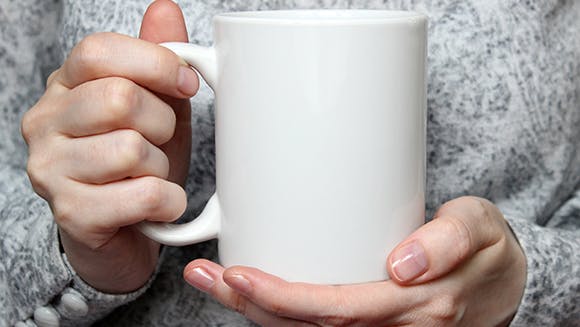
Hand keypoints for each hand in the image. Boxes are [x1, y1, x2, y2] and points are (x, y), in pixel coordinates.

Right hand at [21, 0, 194, 292]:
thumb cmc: (138, 164)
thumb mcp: (154, 106)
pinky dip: (169, 200)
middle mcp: (45, 123)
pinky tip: (160, 204)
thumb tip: (166, 9)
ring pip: (132, 148)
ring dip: (163, 166)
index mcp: (64, 87)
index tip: (186, 84)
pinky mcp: (71, 213)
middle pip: (120, 98)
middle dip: (162, 122)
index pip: (99, 52)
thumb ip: (157, 60)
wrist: (122, 232)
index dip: (155, 63)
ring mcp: (50, 169)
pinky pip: (144, 194)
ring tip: (152, 174)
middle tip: (161, 141)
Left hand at [184, 196, 525, 325]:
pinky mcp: (374, 324)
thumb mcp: (479, 228)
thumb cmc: (487, 250)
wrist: (504, 281)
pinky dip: (281, 314)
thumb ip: (448, 241)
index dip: (282, 299)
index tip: (238, 276)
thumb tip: (402, 263)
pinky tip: (254, 293)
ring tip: (216, 281)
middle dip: (251, 305)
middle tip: (206, 275)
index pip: (336, 310)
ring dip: (256, 311)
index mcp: (416, 306)